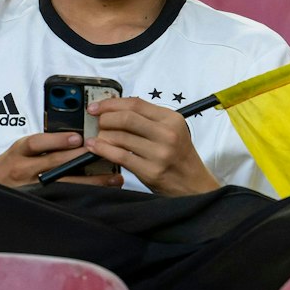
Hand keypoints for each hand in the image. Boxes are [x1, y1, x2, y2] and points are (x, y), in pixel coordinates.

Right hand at [0, 131, 121, 188]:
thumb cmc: (5, 169)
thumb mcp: (16, 152)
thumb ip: (39, 145)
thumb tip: (73, 137)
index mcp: (19, 152)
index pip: (36, 143)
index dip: (57, 140)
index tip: (77, 137)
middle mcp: (24, 170)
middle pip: (54, 163)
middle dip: (81, 159)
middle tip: (105, 154)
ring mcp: (32, 189)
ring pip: (64, 185)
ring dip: (90, 181)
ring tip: (112, 178)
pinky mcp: (39, 203)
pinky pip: (62, 200)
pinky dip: (81, 198)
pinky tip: (99, 197)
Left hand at [86, 97, 221, 196]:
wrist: (194, 186)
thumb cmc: (179, 157)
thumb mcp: (171, 131)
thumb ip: (148, 120)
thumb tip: (115, 110)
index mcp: (171, 119)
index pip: (136, 103)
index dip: (111, 103)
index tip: (96, 106)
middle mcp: (167, 134)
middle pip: (126, 118)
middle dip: (105, 118)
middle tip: (96, 122)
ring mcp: (159, 153)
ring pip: (120, 137)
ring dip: (102, 135)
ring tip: (95, 137)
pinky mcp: (151, 171)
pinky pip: (120, 156)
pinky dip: (103, 150)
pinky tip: (95, 148)